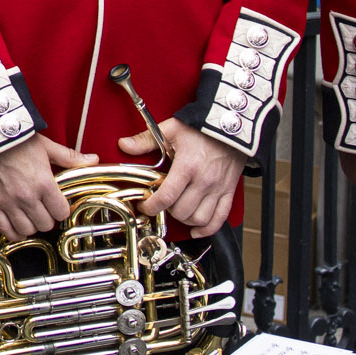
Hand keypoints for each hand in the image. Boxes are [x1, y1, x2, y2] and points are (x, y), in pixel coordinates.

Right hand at [0, 133, 92, 238]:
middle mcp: (27, 197)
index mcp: (44, 183)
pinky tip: (17, 226)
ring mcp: (8, 203)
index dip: (61, 209)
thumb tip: (93, 159)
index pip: (61, 213)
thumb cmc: (16, 138)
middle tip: (43, 209)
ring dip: (31, 225)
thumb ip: (69, 157)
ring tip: (30, 215)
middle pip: (45, 224)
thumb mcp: (46, 145)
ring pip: (27, 230)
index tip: (57, 204)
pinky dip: (13, 232)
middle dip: (47, 218)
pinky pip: (5, 230)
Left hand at [122, 118, 241, 238]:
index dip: (151, 206)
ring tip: (176, 211)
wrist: (231, 125)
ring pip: (200, 219)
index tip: (144, 205)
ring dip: (185, 220)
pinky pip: (220, 218)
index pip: (166, 197)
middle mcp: (204, 180)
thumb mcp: (171, 129)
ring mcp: (218, 188)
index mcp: (187, 166)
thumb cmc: (201, 127)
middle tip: (161, 204)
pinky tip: (196, 229)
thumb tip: (124, 145)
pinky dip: (207, 229)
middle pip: (181, 211)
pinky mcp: (229, 191)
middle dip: (167, 211)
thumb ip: (146, 140)